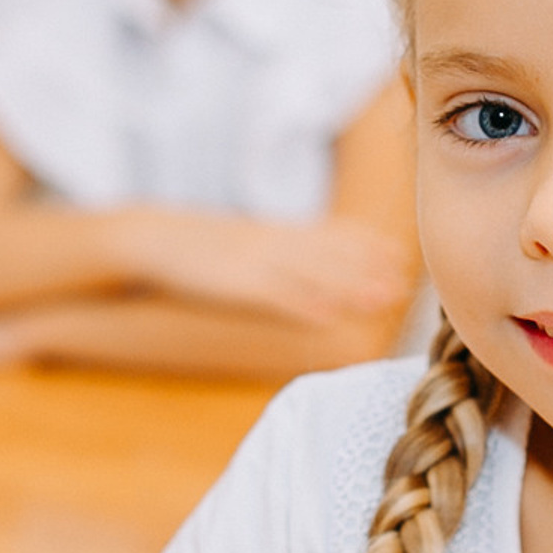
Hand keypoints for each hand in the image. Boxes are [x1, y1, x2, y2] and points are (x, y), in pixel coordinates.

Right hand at [117, 210, 412, 325]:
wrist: (146, 239)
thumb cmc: (193, 250)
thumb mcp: (241, 245)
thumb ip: (274, 252)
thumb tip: (305, 275)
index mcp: (272, 236)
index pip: (328, 236)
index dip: (364, 245)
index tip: (399, 255)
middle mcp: (272, 244)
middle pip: (329, 256)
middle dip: (369, 268)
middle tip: (407, 282)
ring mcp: (254, 262)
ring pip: (311, 275)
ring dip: (349, 286)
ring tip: (385, 298)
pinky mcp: (233, 282)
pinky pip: (273, 295)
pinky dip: (301, 304)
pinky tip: (328, 316)